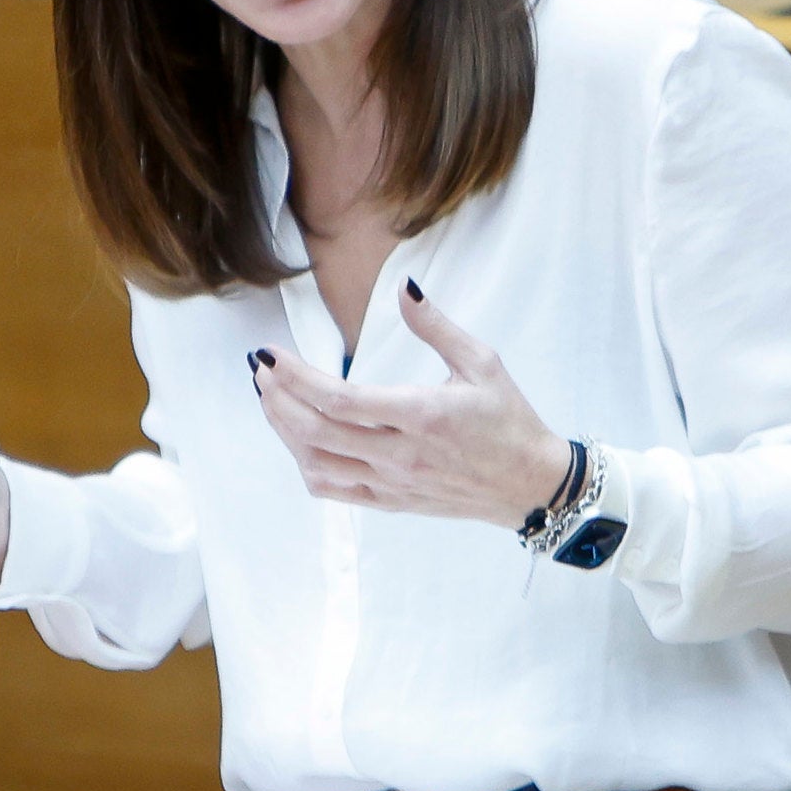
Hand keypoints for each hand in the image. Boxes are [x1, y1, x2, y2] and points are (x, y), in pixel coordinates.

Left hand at [251, 279, 569, 530]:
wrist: (529, 484)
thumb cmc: (509, 420)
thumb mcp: (482, 363)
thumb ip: (436, 326)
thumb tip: (405, 288)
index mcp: (422, 415)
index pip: (340, 399)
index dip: (296, 377)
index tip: (270, 354)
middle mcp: (400, 454)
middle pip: (316, 432)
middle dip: (278, 398)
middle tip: (260, 370)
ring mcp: (392, 482)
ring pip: (317, 463)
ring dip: (284, 431)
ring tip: (272, 400)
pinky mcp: (391, 501)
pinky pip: (334, 489)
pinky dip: (306, 465)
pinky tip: (297, 441)